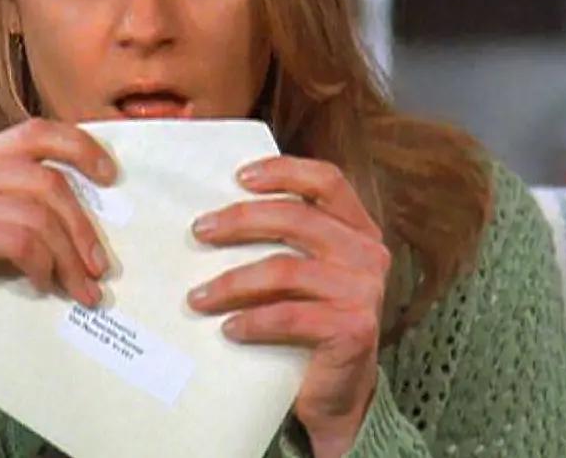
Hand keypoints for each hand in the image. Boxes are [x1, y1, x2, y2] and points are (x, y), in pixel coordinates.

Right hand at [0, 118, 116, 355]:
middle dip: (81, 228)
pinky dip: (41, 266)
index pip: (37, 133)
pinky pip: (19, 241)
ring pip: (37, 216)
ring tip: (80, 288)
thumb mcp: (29, 224)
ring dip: (67, 258)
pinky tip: (43, 285)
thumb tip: (112, 198)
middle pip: (46, 181)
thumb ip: (53, 201)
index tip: (111, 177)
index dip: (79, 147)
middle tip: (100, 268)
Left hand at [186, 156, 389, 457]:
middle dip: (240, 220)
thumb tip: (216, 214)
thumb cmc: (311, 324)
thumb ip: (286, 240)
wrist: (339, 394)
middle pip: (296, 218)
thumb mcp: (306, 273)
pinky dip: (252, 321)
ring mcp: (364, 291)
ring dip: (232, 282)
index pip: (327, 181)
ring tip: (198, 297)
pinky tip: (228, 328)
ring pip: (285, 269)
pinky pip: (289, 316)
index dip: (283, 171)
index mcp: (358, 229)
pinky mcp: (354, 328)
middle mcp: (368, 254)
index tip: (239, 176)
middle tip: (199, 231)